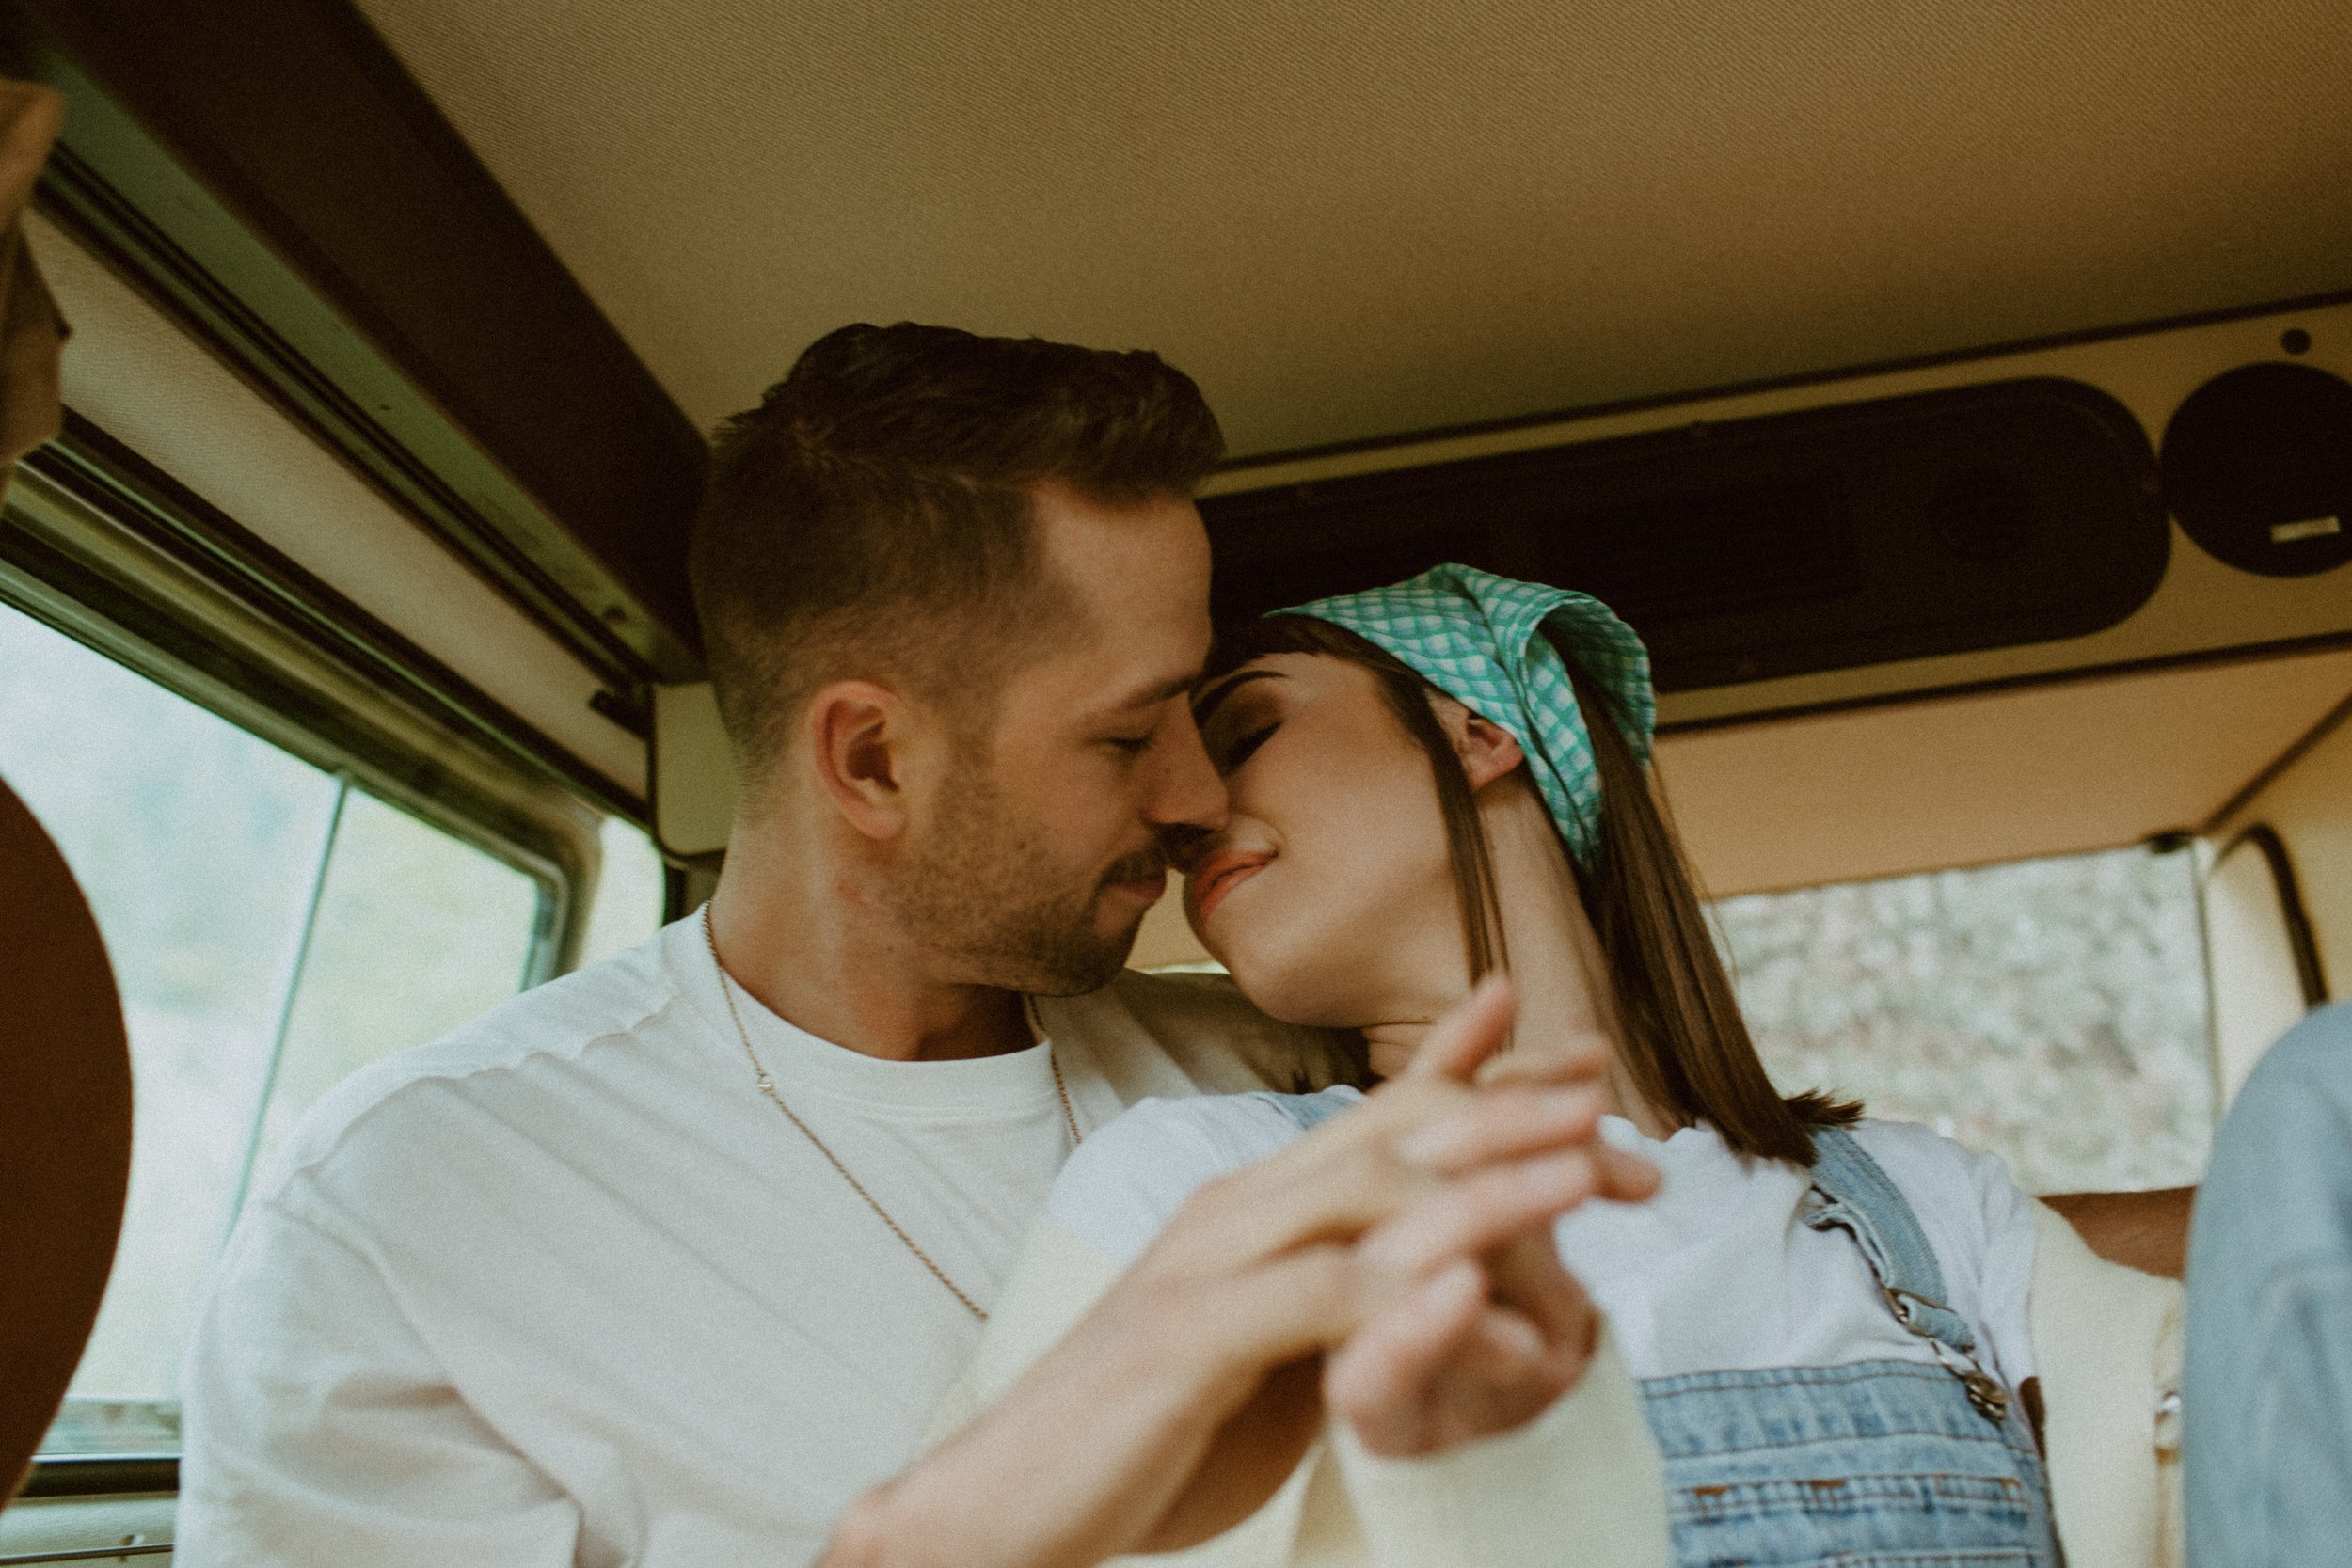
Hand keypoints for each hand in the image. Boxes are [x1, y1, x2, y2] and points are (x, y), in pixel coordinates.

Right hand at [824, 978, 1654, 1567]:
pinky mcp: (1190, 1336)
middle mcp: (1231, 1209)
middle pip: (1392, 1132)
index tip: (1574, 1055)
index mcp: (1248, 1206)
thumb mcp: (1258, 1347)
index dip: (1480, 1077)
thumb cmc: (1135, 1428)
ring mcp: (1206, 1264)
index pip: (1379, 1115)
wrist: (1003, 1499)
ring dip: (1489, 1178)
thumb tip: (1408, 1281)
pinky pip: (1317, 1300)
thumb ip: (1328, 1297)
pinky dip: (1405, 1293)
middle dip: (1510, 1106)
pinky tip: (1480, 1293)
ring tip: (1589, 1167)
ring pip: (1369, 1195)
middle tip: (1611, 1090)